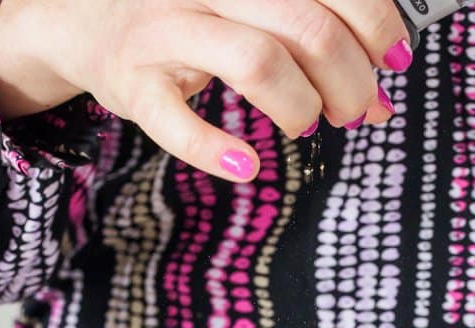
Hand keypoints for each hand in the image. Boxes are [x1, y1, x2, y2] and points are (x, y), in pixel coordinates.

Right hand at [0, 0, 411, 181]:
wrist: (83, 20)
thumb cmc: (188, 14)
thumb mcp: (252, 8)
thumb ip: (316, 39)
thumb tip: (382, 99)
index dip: (378, 27)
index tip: (391, 62)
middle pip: (308, 26)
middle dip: (349, 81)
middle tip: (352, 109)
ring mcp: (165, 30)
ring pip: (257, 61)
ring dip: (300, 106)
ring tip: (306, 124)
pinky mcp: (132, 83)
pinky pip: (177, 122)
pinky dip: (217, 150)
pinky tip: (246, 166)